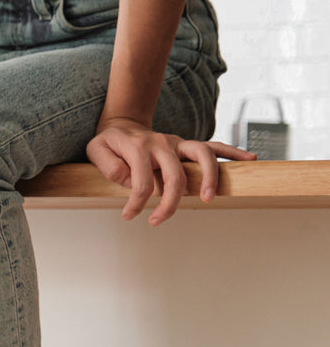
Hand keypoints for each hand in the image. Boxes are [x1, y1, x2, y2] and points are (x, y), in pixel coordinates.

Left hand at [86, 117, 256, 225]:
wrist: (122, 125)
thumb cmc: (109, 142)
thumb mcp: (96, 150)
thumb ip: (108, 164)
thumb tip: (128, 179)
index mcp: (139, 147)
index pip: (141, 181)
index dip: (135, 203)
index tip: (128, 216)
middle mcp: (162, 143)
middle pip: (175, 174)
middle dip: (169, 202)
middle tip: (157, 221)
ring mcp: (178, 143)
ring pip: (202, 155)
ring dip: (209, 177)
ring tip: (209, 198)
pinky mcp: (187, 146)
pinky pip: (214, 147)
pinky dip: (233, 152)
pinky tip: (250, 159)